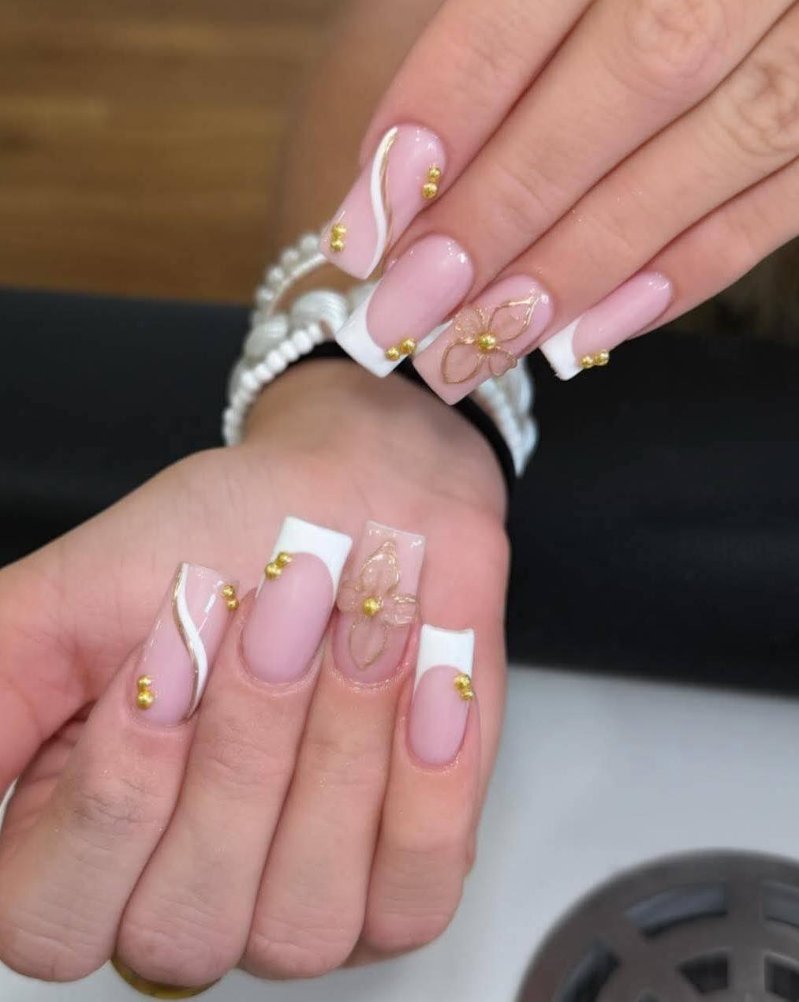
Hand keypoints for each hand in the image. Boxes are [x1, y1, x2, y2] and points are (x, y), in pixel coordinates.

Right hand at [0, 361, 506, 985]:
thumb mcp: (81, 589)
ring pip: (301, 922)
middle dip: (243, 746)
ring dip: (337, 746)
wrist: (369, 503)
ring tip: (359, 628)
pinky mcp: (399, 891)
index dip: (116, 791)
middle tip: (280, 611)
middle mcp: (185, 891)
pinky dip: (422, 781)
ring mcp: (295, 906)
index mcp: (87, 834)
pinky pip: (411, 895)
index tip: (167, 652)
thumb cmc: (230, 536)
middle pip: (184, 925)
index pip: (53, 922)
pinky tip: (426, 686)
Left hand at [320, 0, 798, 390]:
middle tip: (408, 308)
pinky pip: (788, 195)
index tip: (374, 211)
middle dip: (508, 205)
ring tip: (482, 341)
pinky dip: (688, 270)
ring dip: (587, 260)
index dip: (455, 96)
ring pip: (722, 139)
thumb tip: (402, 164)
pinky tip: (593, 330)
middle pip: (635, 68)